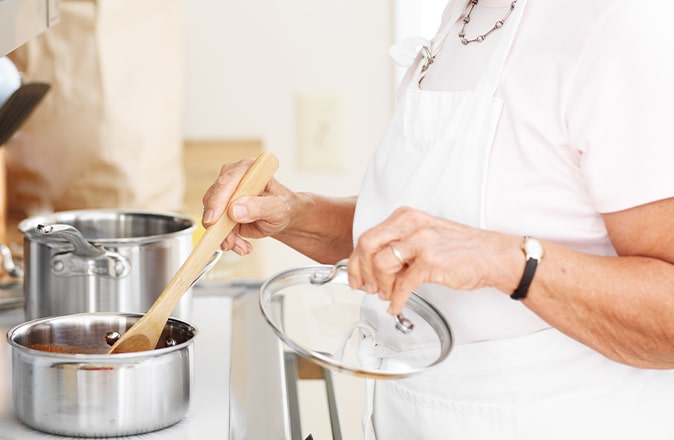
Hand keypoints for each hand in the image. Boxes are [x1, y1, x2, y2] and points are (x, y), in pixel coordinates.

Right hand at [201, 157, 293, 254]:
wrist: (282, 217)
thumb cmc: (283, 207)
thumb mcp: (278, 208)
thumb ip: (259, 207)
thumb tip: (235, 210)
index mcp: (248, 169)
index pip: (227, 182)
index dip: (217, 200)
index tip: (213, 219)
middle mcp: (233, 179)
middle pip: (213, 199)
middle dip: (219, 224)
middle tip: (229, 242)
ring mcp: (225, 195)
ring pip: (212, 216)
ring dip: (225, 236)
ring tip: (242, 246)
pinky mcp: (222, 210)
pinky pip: (216, 227)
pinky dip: (227, 239)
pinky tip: (241, 245)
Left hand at [347, 206, 515, 314]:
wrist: (493, 256)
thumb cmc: (461, 249)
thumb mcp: (425, 235)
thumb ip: (399, 245)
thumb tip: (373, 266)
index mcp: (406, 217)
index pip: (368, 236)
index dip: (356, 261)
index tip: (355, 276)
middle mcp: (411, 225)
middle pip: (367, 246)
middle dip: (361, 271)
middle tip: (366, 287)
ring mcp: (420, 242)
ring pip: (380, 264)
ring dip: (380, 286)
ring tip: (387, 295)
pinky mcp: (430, 262)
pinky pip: (401, 285)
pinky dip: (395, 300)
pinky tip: (396, 306)